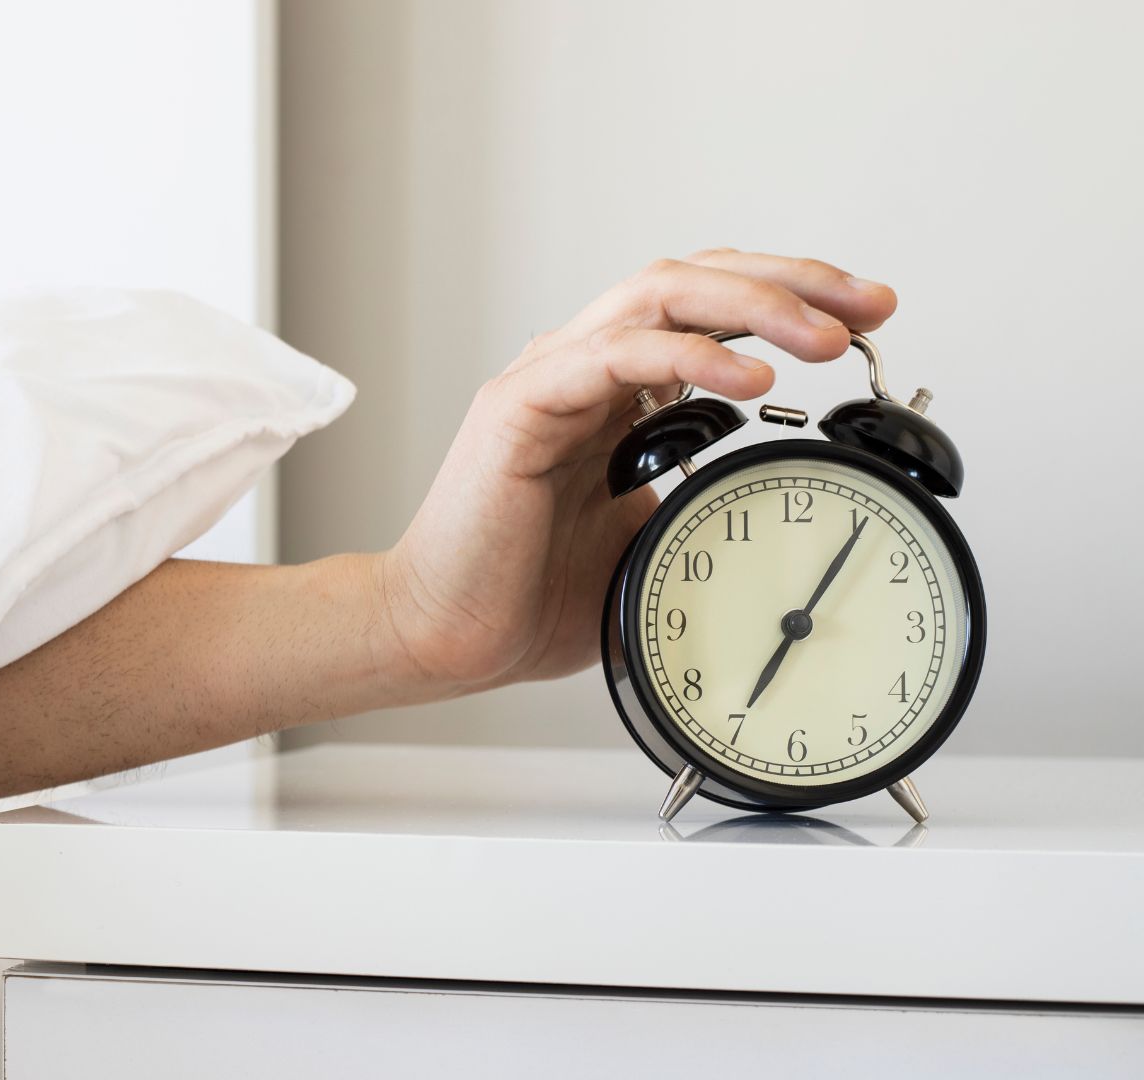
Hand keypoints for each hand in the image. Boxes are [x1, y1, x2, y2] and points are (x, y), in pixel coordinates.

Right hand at [370, 250, 897, 699]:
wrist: (449, 635)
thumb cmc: (531, 594)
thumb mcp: (657, 537)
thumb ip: (706, 494)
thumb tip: (785, 498)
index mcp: (614, 392)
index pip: (709, 309)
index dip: (790, 300)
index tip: (867, 318)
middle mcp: (580, 367)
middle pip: (694, 279)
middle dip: (792, 281)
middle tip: (869, 304)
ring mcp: (548, 379)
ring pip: (658, 294)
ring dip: (752, 305)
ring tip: (822, 336)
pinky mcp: (519, 407)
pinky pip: (613, 356)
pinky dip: (687, 357)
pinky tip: (748, 382)